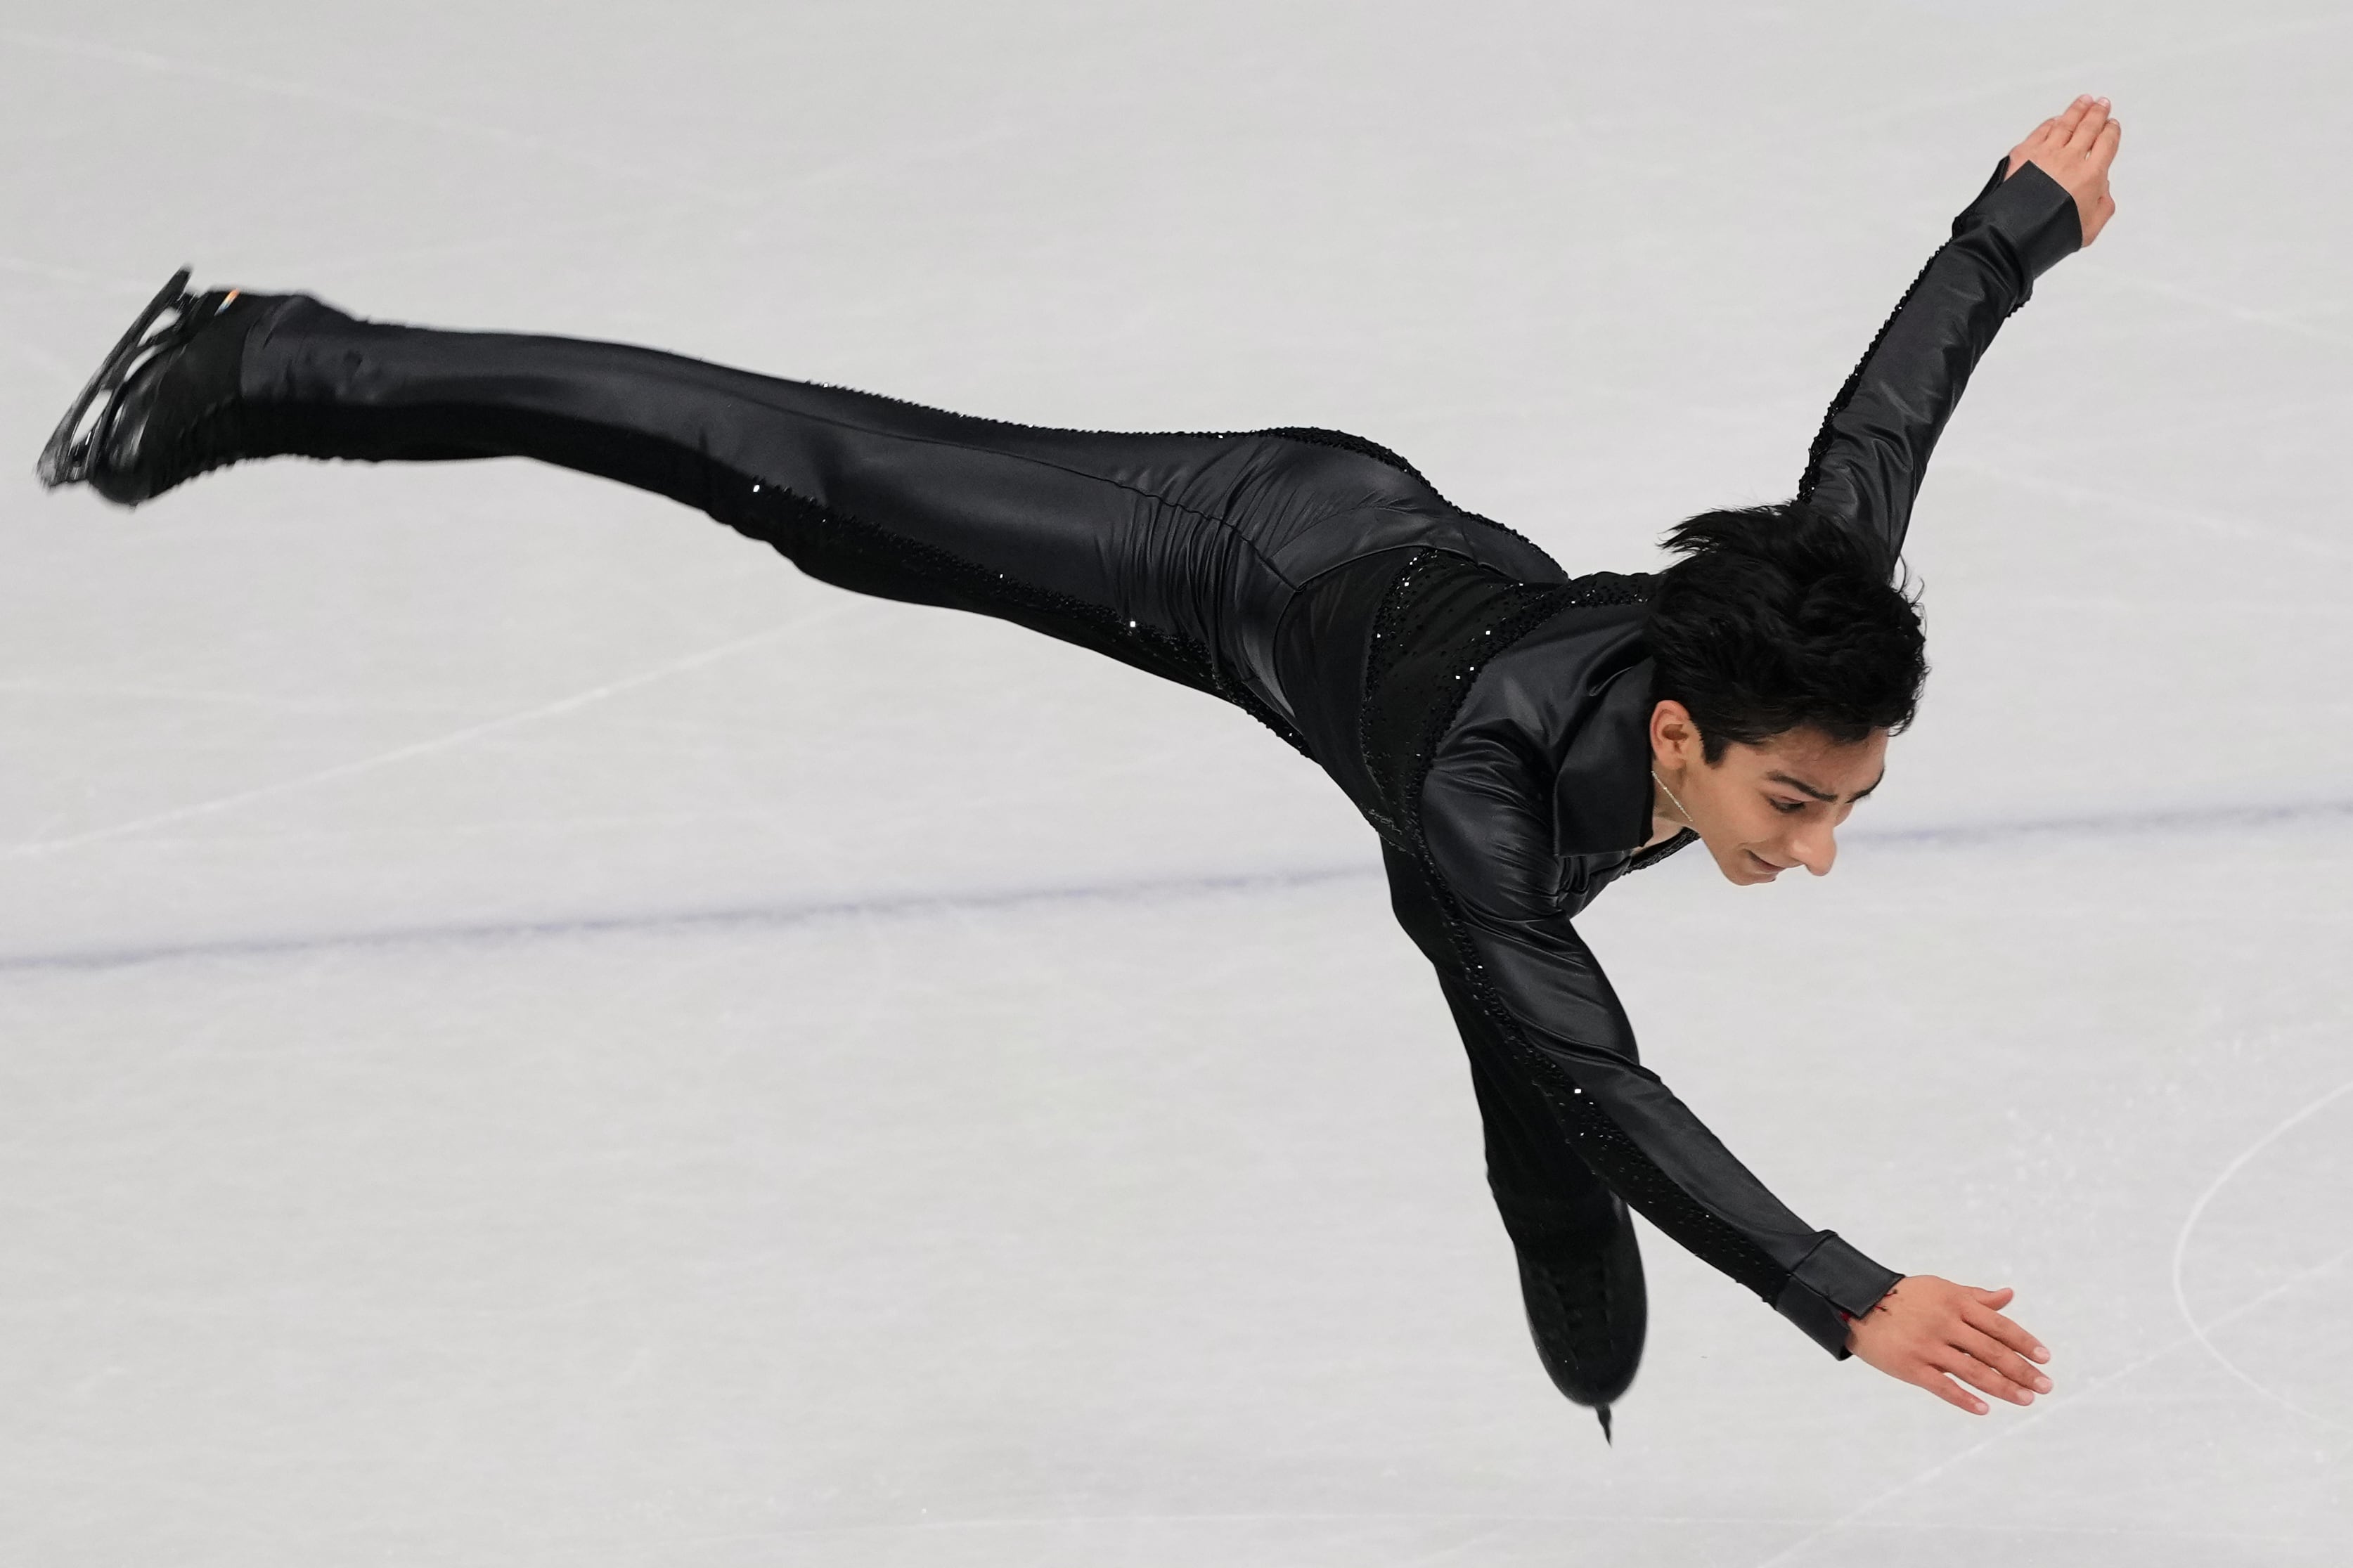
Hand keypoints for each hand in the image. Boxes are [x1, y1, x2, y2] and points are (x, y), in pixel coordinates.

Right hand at [1845, 1275, 2053, 1413]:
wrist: (1856, 1306)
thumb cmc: (1905, 1298)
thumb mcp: (1940, 1289)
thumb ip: (1975, 1297)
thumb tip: (2009, 1295)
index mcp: (1954, 1303)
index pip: (1998, 1325)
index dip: (2024, 1342)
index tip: (2045, 1358)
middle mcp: (1944, 1324)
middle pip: (1991, 1351)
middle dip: (2022, 1370)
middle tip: (2046, 1386)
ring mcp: (1927, 1346)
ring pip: (1973, 1371)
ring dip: (2003, 1388)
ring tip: (2027, 1399)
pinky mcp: (1910, 1367)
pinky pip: (1942, 1386)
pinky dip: (1965, 1399)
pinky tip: (1985, 1409)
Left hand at [2006, 94, 2120, 245]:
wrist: (2011, 237)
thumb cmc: (2048, 237)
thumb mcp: (2088, 229)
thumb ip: (2103, 205)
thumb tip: (2103, 187)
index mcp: (2091, 175)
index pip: (2107, 143)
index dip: (2111, 131)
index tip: (2112, 124)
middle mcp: (2070, 159)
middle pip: (2088, 128)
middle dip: (2097, 113)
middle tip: (2102, 103)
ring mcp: (2045, 154)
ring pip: (2065, 124)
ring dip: (2077, 110)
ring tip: (2085, 100)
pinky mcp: (2022, 154)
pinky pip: (2041, 131)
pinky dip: (2051, 123)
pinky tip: (2056, 120)